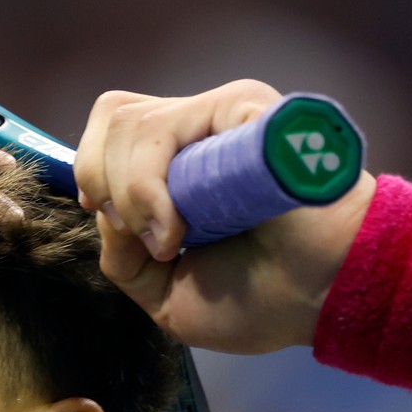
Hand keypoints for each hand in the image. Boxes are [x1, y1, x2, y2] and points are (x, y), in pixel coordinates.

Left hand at [74, 79, 375, 354]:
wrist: (321, 299)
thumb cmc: (257, 298)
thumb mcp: (163, 292)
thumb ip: (121, 257)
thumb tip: (103, 211)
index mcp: (180, 160)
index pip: (109, 127)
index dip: (91, 169)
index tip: (110, 218)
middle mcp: (200, 129)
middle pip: (113, 119)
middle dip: (106, 187)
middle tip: (153, 239)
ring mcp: (225, 115)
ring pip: (134, 124)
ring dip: (134, 195)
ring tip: (175, 239)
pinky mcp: (249, 112)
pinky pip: (175, 127)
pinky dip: (155, 188)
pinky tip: (182, 227)